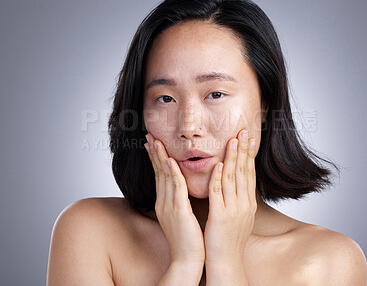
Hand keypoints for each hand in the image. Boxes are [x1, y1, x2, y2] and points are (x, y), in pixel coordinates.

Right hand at [144, 133, 204, 266]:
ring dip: (160, 158)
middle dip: (153, 153)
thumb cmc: (187, 238)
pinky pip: (176, 189)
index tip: (153, 143)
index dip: (156, 158)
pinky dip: (173, 173)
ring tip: (157, 141)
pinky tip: (171, 161)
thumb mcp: (180, 215)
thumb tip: (179, 187)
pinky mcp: (178, 212)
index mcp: (164, 203)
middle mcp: (163, 202)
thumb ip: (178, 200)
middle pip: (158, 173)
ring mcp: (169, 207)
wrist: (187, 259)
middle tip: (149, 136)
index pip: (159, 175)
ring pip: (164, 177)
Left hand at [204, 129, 257, 264]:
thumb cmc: (230, 239)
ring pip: (233, 178)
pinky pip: (219, 194)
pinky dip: (219, 178)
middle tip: (243, 131)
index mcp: (247, 203)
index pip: (249, 174)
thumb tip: (238, 184)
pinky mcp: (220, 216)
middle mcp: (243, 204)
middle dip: (244, 150)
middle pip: (244, 172)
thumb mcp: (240, 216)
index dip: (248, 155)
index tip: (249, 138)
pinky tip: (218, 165)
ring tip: (232, 140)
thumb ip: (239, 198)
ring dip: (233, 158)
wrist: (226, 261)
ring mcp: (233, 210)